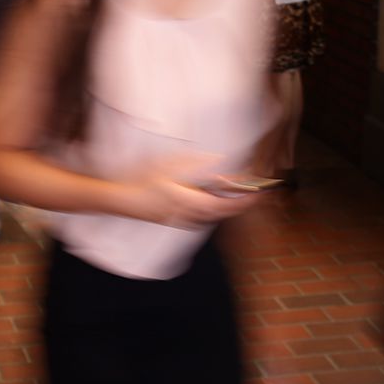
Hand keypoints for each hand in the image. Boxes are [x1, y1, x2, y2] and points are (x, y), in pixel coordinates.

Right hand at [118, 155, 259, 227]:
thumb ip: (199, 164)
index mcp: (191, 203)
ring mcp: (183, 220)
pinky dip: (215, 205)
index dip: (247, 199)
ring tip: (241, 190)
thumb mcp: (171, 165)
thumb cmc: (143, 180)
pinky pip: (203, 215)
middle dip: (242, 201)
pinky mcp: (177, 219)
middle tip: (257, 189)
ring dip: (229, 204)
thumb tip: (222, 163)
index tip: (261, 191)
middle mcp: (190, 216)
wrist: (121, 199)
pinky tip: (216, 195)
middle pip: (223, 212)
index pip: (227, 205)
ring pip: (214, 215)